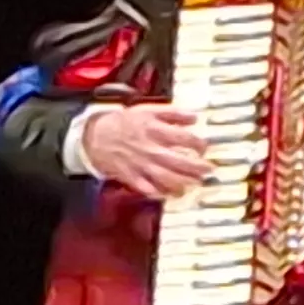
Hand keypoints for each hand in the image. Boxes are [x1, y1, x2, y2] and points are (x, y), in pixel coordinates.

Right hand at [80, 101, 211, 200]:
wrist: (95, 136)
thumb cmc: (124, 123)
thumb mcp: (149, 110)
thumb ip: (173, 113)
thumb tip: (195, 117)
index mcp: (155, 130)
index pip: (184, 138)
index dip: (199, 144)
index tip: (204, 148)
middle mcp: (149, 149)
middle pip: (178, 161)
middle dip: (196, 168)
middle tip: (209, 170)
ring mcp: (140, 165)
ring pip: (165, 178)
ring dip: (183, 183)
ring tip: (195, 183)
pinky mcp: (131, 177)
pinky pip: (147, 189)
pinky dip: (160, 193)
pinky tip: (171, 194)